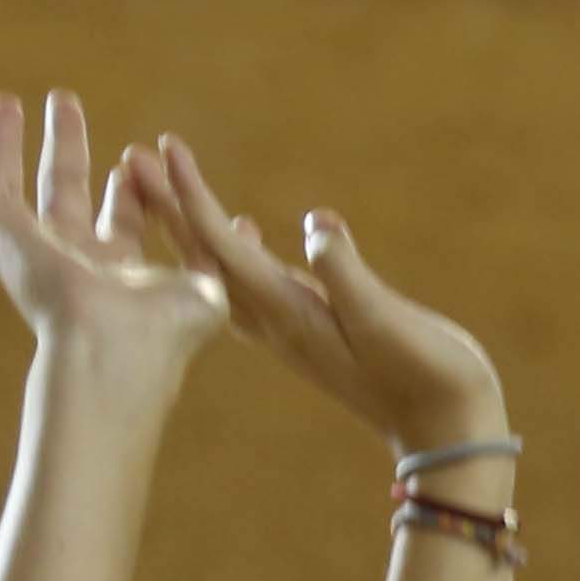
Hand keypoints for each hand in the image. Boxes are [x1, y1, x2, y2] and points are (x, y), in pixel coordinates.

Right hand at [0, 85, 222, 386]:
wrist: (111, 349)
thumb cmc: (163, 332)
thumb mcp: (204, 284)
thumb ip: (216, 250)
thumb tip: (248, 225)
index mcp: (116, 273)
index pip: (121, 219)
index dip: (132, 190)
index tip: (136, 157)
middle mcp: (68, 258)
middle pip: (63, 191)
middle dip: (66, 149)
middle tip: (64, 103)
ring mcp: (28, 246)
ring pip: (8, 180)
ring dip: (6, 139)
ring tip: (3, 98)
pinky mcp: (2, 230)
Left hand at [130, 139, 510, 458]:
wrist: (446, 433)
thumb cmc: (429, 376)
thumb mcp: (389, 322)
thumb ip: (348, 275)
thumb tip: (315, 223)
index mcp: (289, 314)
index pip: (224, 247)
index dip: (193, 196)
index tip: (165, 148)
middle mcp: (276, 322)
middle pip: (203, 257)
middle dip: (168, 206)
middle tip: (133, 158)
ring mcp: (289, 329)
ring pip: (219, 270)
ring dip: (190, 226)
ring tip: (166, 187)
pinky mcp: (310, 330)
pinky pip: (250, 284)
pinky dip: (233, 250)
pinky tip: (240, 229)